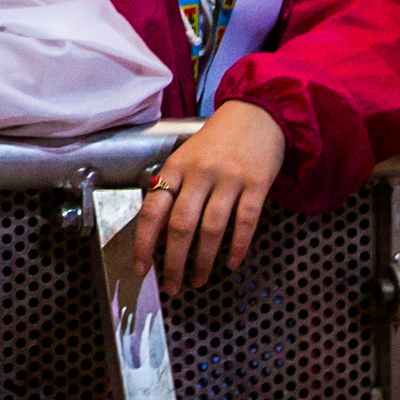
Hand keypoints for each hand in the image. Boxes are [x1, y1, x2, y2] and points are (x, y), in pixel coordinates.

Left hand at [129, 99, 286, 294]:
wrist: (257, 114)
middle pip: (181, 225)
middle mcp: (200, 173)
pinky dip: (237, 247)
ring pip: (212, 229)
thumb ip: (172, 189)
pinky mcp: (256, 185)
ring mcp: (229, 179)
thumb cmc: (217, 141)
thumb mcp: (186, 157)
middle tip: (173, 286)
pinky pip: (245, 223)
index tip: (142, 268)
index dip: (144, 242)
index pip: (153, 209)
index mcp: (176, 167)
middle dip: (174, 261)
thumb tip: (157, 233)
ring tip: (199, 281)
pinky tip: (231, 263)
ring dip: (203, 261)